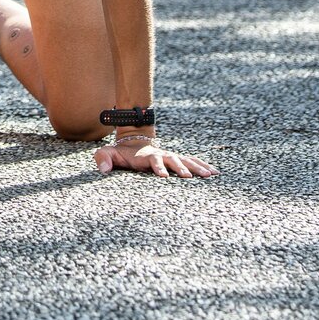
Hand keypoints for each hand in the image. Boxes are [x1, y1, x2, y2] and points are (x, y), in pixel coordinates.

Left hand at [93, 139, 217, 177]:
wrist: (134, 141)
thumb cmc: (121, 152)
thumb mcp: (108, 153)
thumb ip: (103, 158)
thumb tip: (102, 169)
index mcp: (146, 156)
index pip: (153, 161)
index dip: (157, 167)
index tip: (163, 176)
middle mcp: (161, 155)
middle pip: (173, 160)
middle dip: (180, 168)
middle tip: (188, 177)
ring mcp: (170, 156)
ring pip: (186, 160)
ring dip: (196, 167)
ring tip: (209, 175)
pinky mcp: (177, 159)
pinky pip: (192, 161)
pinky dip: (203, 165)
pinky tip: (216, 173)